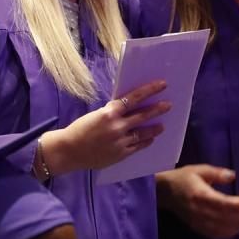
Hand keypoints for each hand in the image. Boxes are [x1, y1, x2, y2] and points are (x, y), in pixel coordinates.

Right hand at [41, 80, 169, 174]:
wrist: (69, 150)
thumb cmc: (80, 129)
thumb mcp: (96, 115)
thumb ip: (113, 112)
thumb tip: (129, 106)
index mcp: (109, 112)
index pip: (134, 98)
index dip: (149, 90)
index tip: (161, 85)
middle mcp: (116, 126)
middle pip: (142, 115)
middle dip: (157, 109)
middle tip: (168, 104)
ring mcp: (120, 141)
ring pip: (143, 132)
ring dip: (154, 127)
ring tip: (162, 125)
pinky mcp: (120, 154)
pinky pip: (138, 146)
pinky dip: (145, 141)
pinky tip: (151, 138)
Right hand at [156, 164, 238, 238]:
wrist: (164, 192)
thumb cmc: (183, 178)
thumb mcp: (199, 170)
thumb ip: (217, 173)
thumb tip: (233, 176)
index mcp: (200, 195)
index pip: (223, 204)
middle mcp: (199, 211)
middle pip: (225, 219)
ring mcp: (198, 221)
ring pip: (222, 229)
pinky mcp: (197, 227)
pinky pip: (216, 234)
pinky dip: (230, 232)